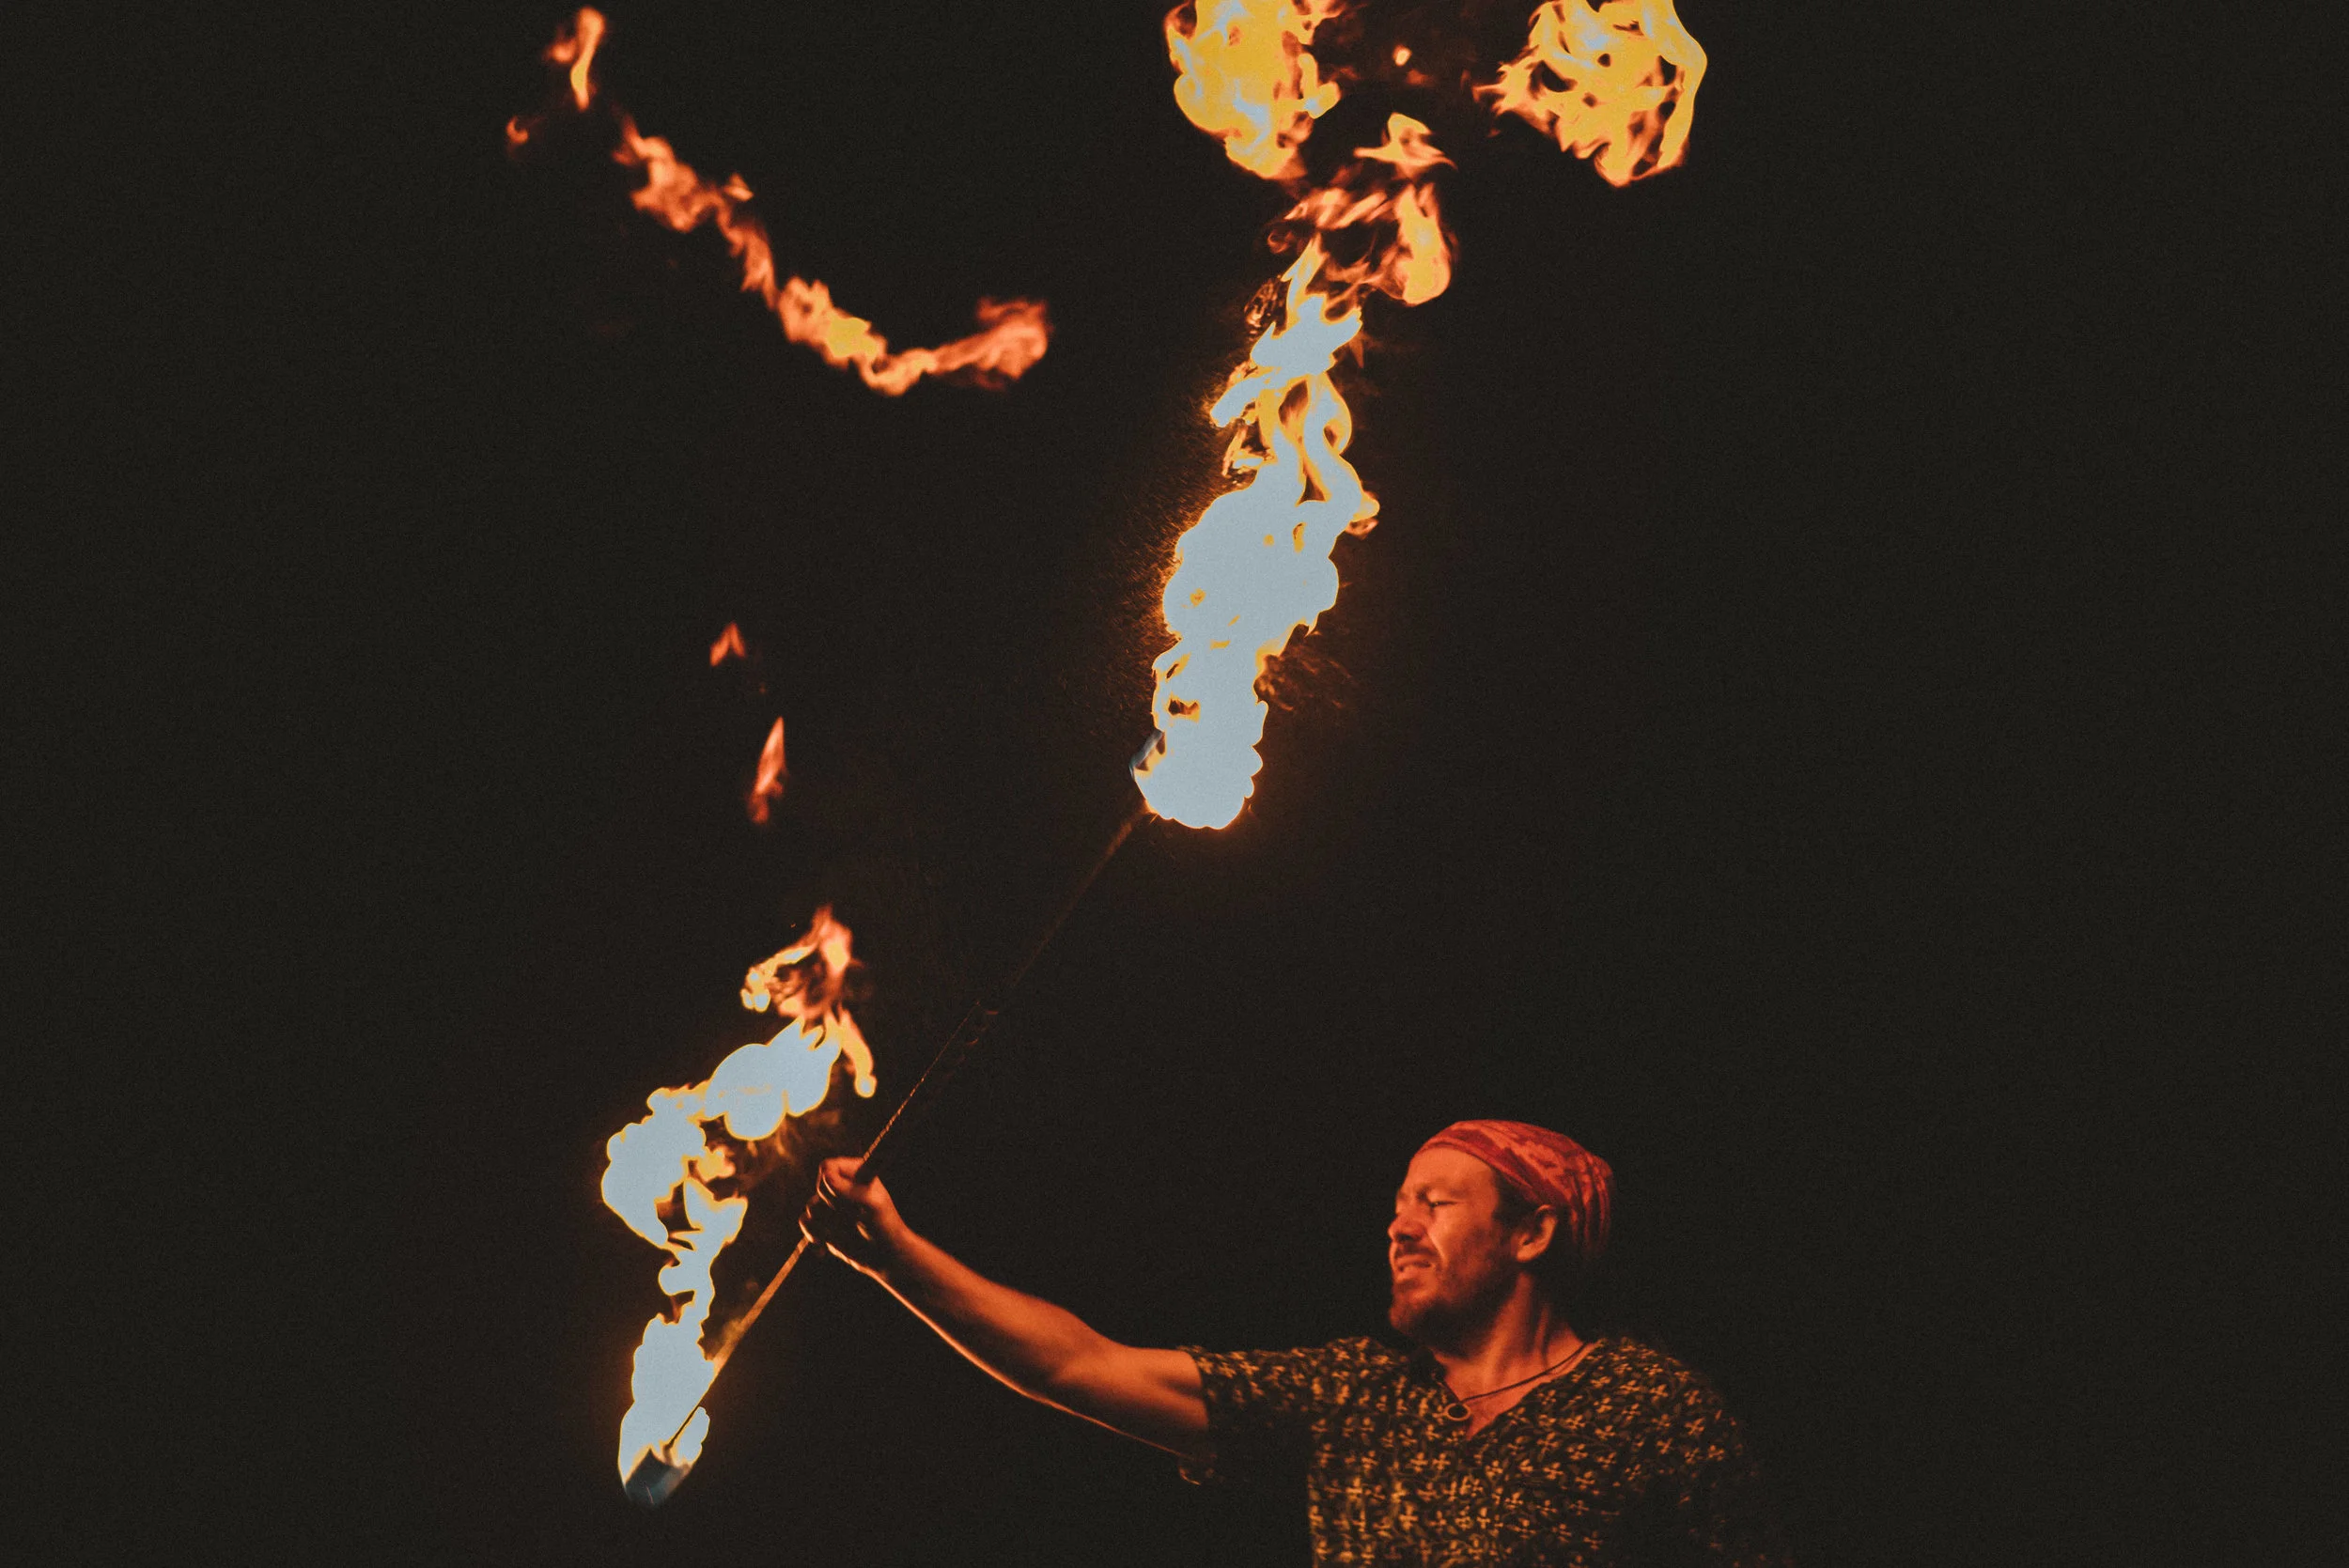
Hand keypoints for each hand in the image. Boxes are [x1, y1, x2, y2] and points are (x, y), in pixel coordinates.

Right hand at [801, 1157, 908, 1278]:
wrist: (884, 1255)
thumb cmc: (884, 1226)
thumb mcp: (872, 1205)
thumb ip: (850, 1190)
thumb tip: (826, 1177)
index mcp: (855, 1173)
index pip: (828, 1167)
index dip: (831, 1184)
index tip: (847, 1201)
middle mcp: (841, 1185)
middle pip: (818, 1189)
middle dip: (833, 1208)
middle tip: (853, 1218)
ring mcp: (831, 1205)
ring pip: (811, 1207)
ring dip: (828, 1225)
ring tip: (846, 1233)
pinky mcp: (823, 1223)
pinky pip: (805, 1222)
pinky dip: (814, 1235)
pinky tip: (825, 1244)